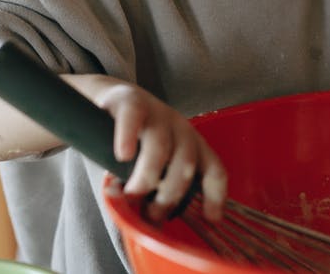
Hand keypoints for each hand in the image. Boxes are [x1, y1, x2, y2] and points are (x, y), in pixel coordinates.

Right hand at [94, 81, 227, 221]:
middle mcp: (180, 129)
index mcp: (193, 145)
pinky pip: (132, 120)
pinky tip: (122, 155)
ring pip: (160, 146)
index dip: (216, 195)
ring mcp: (157, 114)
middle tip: (151, 214)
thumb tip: (150, 228)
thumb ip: (156, 190)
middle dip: (170, 195)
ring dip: (148, 176)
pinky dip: (128, 138)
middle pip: (185, 164)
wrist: (112, 101)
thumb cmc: (135, 142)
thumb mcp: (154, 165)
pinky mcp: (130, 102)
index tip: (212, 218)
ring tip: (132, 193)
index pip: (214, 170)